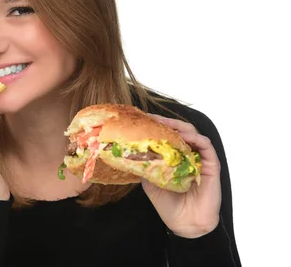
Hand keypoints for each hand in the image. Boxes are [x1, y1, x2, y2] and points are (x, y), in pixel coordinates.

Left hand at [143, 114, 221, 237]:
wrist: (184, 224)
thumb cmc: (169, 204)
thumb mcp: (150, 181)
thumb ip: (145, 165)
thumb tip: (131, 151)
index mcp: (175, 157)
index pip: (168, 135)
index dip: (157, 125)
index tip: (144, 119)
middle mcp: (188, 155)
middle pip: (180, 130)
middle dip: (166, 122)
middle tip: (153, 118)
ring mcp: (200, 159)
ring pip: (193, 134)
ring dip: (179, 127)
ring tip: (165, 124)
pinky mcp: (211, 166)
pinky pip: (206, 146)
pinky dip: (196, 138)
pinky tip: (184, 136)